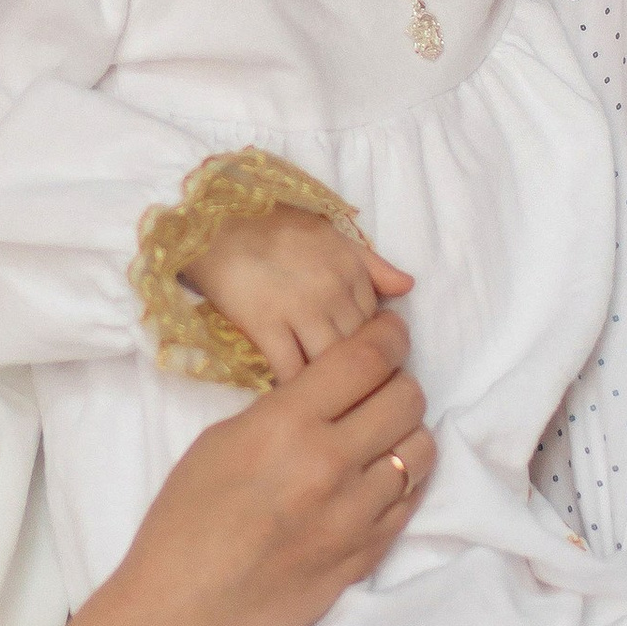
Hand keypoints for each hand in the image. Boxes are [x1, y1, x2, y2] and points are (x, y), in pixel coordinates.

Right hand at [116, 310, 432, 625]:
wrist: (186, 611)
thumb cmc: (187, 522)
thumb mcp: (221, 442)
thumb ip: (283, 410)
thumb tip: (331, 389)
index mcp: (286, 425)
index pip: (366, 358)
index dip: (388, 335)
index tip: (390, 332)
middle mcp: (330, 464)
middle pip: (406, 397)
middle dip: (396, 383)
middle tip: (376, 389)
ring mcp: (356, 513)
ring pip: (420, 448)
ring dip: (403, 434)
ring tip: (375, 439)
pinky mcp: (369, 553)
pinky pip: (411, 498)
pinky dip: (399, 480)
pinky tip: (372, 481)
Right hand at [186, 204, 413, 381]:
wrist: (218, 221)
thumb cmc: (274, 226)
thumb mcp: (331, 234)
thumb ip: (372, 263)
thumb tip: (408, 287)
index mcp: (352, 270)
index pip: (378, 326)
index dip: (373, 351)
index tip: (364, 369)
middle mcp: (333, 291)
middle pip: (359, 349)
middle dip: (359, 377)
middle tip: (350, 398)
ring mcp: (300, 309)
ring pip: (331, 363)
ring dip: (330, 387)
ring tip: (325, 404)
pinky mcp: (265, 325)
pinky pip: (290, 369)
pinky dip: (296, 389)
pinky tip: (294, 400)